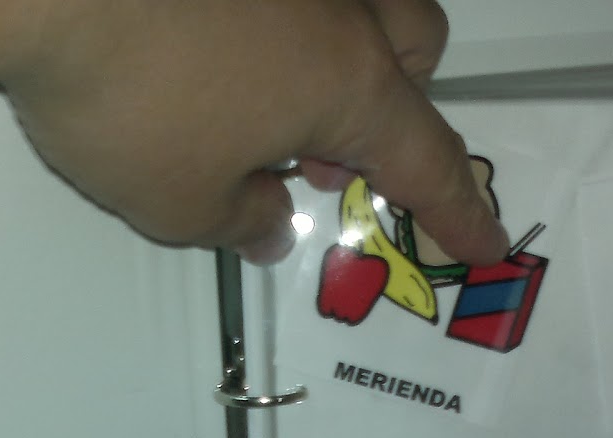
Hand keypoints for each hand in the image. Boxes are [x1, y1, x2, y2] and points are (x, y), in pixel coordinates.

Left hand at [3, 0, 508, 264]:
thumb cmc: (124, 95)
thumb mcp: (177, 201)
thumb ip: (237, 220)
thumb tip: (263, 223)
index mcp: (346, 83)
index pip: (427, 161)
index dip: (459, 210)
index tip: (487, 240)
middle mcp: (337, 4)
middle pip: (415, 47)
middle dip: (395, 105)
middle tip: (323, 157)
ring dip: (337, 54)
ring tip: (259, 99)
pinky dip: (263, 22)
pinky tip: (205, 40)